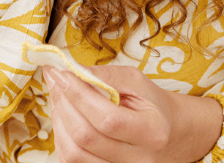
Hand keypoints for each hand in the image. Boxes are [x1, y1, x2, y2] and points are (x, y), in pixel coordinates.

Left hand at [42, 63, 221, 162]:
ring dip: (58, 121)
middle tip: (55, 80)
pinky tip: (64, 116)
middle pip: (87, 138)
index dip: (78, 94)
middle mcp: (139, 160)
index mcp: (152, 131)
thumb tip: (72, 70)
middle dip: (63, 104)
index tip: (60, 72)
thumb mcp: (136, 81)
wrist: (168, 133)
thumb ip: (106, 76)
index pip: (107, 118)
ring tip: (58, 96)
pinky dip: (61, 137)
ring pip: (74, 155)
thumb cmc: (150, 103)